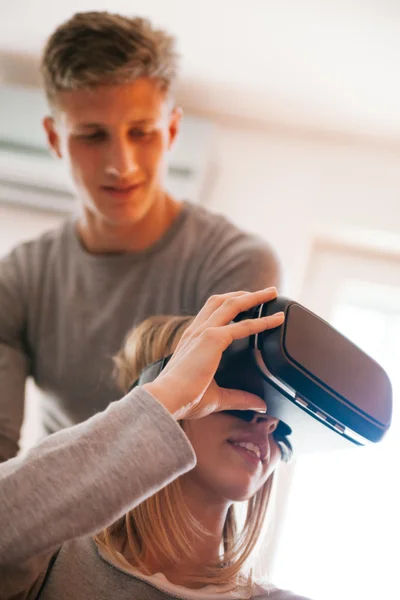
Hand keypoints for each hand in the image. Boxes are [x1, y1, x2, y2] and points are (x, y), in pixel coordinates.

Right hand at [144, 287, 284, 419]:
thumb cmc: (184, 399)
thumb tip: (259, 405)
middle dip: (244, 294)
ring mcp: (204, 332)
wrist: (167, 400)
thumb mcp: (217, 397)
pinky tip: (276, 320)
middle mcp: (197, 331)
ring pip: (232, 304)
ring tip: (272, 293)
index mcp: (192, 340)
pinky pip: (243, 325)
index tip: (246, 304)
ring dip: (254, 297)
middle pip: (222, 301)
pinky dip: (262, 321)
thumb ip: (239, 398)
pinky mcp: (212, 339)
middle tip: (266, 292)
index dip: (230, 305)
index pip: (212, 313)